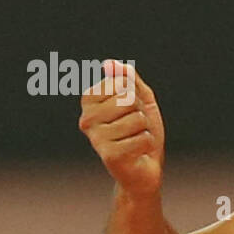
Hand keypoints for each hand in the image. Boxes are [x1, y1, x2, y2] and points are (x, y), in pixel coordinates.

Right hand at [78, 60, 165, 195]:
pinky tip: (137, 152)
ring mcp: (96, 138)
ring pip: (137, 119)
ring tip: (135, 139)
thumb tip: (110, 64)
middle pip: (128, 100)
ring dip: (145, 130)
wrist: (145, 169)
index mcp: (89, 102)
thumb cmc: (141, 132)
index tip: (129, 111)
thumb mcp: (140, 99)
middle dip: (141, 113)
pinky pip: (142, 138)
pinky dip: (147, 144)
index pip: (121, 83)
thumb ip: (128, 79)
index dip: (135, 96)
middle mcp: (86, 119)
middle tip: (135, 128)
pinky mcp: (109, 155)